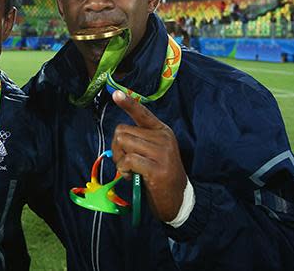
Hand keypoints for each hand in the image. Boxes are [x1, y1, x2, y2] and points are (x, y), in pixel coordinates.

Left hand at [110, 90, 187, 221]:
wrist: (178, 200)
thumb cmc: (159, 176)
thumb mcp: (153, 153)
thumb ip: (139, 141)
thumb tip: (118, 138)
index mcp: (162, 131)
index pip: (142, 113)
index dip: (128, 103)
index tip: (116, 94)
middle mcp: (163, 138)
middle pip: (122, 131)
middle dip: (117, 148)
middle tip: (126, 163)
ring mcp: (162, 152)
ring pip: (123, 143)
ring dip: (119, 159)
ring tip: (130, 170)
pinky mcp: (157, 168)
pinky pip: (128, 160)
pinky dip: (123, 169)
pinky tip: (131, 176)